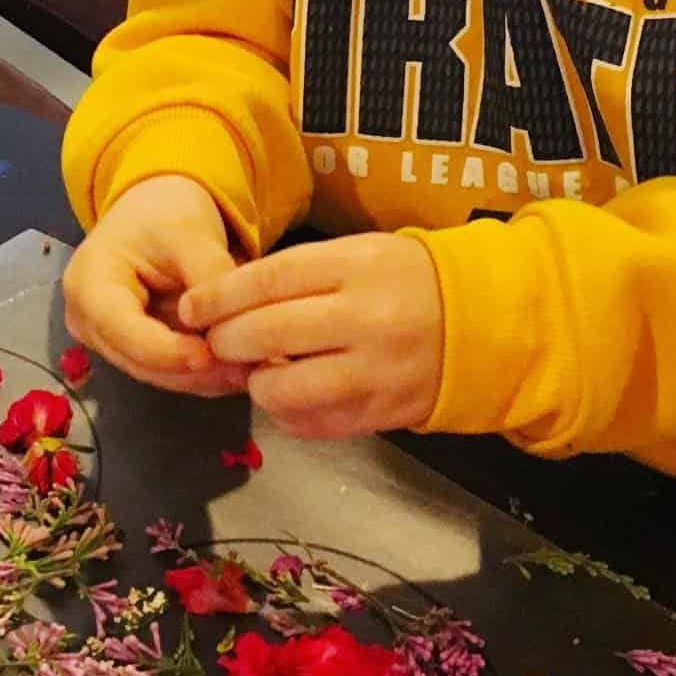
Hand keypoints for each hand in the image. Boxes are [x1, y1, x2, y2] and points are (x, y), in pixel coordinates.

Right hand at [61, 175, 250, 396]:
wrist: (155, 208)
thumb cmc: (164, 212)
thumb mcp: (188, 231)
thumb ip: (208, 273)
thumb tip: (232, 324)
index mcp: (88, 286)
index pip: (125, 332)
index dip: (167, 352)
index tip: (210, 355)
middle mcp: (89, 323)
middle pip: (140, 361)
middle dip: (192, 370)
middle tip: (246, 371)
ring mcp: (110, 341)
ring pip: (158, 374)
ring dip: (203, 378)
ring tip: (251, 370)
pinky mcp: (135, 350)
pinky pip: (169, 371)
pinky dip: (203, 373)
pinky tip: (240, 368)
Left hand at [177, 233, 443, 439]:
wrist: (483, 326)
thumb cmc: (407, 282)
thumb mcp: (362, 252)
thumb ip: (300, 274)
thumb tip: (227, 303)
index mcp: (358, 266)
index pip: (268, 279)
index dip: (219, 296)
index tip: (192, 308)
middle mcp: (365, 318)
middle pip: (266, 332)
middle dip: (226, 340)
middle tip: (216, 341)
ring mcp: (374, 371)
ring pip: (283, 388)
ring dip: (255, 382)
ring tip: (257, 370)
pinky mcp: (380, 414)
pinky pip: (312, 423)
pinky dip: (287, 413)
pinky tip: (291, 393)